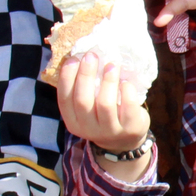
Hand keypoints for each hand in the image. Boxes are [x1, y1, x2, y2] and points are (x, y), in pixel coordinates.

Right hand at [56, 52, 150, 169]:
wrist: (125, 140)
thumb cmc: (102, 115)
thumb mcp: (88, 107)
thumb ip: (82, 89)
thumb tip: (81, 55)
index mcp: (73, 121)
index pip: (64, 99)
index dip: (67, 77)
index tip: (74, 58)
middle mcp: (89, 129)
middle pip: (83, 100)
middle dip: (86, 75)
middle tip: (92, 56)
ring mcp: (110, 131)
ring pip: (105, 104)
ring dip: (108, 80)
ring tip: (112, 64)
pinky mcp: (130, 128)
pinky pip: (128, 106)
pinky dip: (126, 90)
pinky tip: (126, 83)